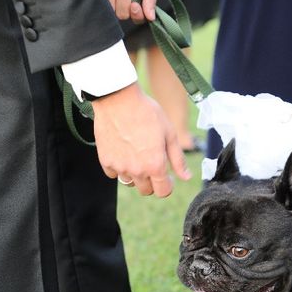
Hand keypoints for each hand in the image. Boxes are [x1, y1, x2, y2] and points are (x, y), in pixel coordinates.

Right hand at [92, 82, 190, 196]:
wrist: (118, 99)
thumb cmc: (147, 113)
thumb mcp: (169, 133)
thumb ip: (178, 159)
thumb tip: (186, 177)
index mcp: (155, 165)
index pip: (163, 192)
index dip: (167, 185)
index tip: (167, 176)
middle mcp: (136, 170)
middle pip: (146, 190)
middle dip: (152, 181)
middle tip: (152, 163)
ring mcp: (119, 167)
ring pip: (130, 182)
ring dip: (135, 174)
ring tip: (137, 154)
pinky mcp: (105, 160)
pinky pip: (114, 174)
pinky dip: (119, 167)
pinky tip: (123, 152)